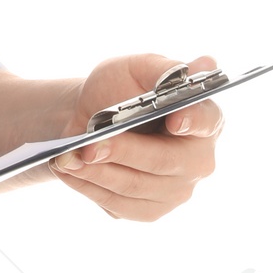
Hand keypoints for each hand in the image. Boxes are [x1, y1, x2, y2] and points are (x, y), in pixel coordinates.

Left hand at [48, 53, 223, 221]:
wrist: (91, 117)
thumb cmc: (120, 88)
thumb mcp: (136, 68)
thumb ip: (163, 68)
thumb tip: (205, 63)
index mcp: (204, 120)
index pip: (207, 121)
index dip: (192, 121)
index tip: (174, 120)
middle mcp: (197, 160)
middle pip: (164, 161)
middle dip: (123, 152)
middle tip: (88, 147)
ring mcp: (176, 190)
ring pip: (135, 186)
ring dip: (96, 172)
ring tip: (65, 157)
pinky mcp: (150, 209)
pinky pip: (119, 205)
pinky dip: (89, 187)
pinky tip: (67, 171)